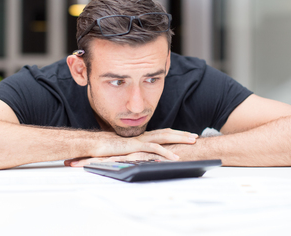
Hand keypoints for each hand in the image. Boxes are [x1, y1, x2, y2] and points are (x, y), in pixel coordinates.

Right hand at [71, 128, 198, 166]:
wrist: (96, 144)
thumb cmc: (108, 147)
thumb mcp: (126, 149)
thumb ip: (135, 150)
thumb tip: (143, 155)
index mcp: (142, 136)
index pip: (162, 133)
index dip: (175, 133)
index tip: (186, 135)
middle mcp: (143, 136)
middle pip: (167, 133)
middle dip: (182, 134)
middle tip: (195, 136)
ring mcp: (140, 140)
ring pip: (164, 138)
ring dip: (179, 139)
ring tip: (192, 142)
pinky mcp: (136, 146)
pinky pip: (154, 149)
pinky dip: (166, 152)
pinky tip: (175, 157)